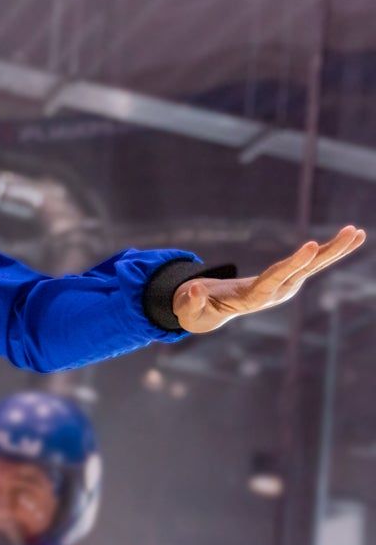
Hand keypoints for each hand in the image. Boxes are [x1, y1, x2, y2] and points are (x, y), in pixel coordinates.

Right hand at [174, 225, 365, 332]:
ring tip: (357, 231)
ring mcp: (284, 286)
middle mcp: (276, 293)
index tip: (311, 246)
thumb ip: (189, 301)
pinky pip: (312, 262)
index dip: (293, 263)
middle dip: (328, 253)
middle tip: (351, 233)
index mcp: (253, 299)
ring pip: (313, 266)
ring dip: (337, 249)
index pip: (276, 280)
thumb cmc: (195, 309)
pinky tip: (352, 237)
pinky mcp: (287, 278)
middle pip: (305, 271)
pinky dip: (331, 250)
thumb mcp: (187, 309)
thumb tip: (192, 289)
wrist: (209, 313)